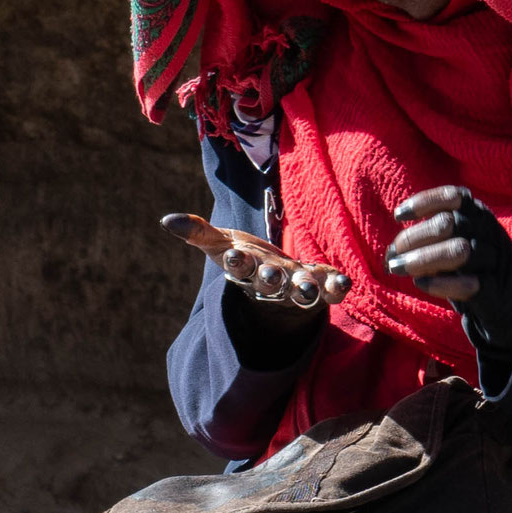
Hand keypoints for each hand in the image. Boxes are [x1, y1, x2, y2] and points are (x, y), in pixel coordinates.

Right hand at [162, 213, 350, 309]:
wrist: (277, 286)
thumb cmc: (247, 259)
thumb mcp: (221, 244)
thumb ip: (198, 232)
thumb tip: (167, 220)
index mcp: (246, 269)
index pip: (238, 266)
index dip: (236, 262)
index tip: (233, 255)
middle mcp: (270, 282)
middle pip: (268, 283)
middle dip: (270, 279)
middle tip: (271, 276)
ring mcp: (295, 287)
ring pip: (299, 292)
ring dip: (304, 290)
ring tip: (309, 290)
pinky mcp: (320, 286)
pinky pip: (329, 290)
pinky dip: (336, 287)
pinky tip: (344, 281)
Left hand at [385, 186, 511, 352]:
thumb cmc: (472, 265)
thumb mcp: (456, 241)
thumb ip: (430, 239)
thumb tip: (392, 251)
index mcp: (477, 213)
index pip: (453, 197)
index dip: (423, 202)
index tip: (398, 216)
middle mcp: (487, 230)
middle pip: (448, 224)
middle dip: (414, 238)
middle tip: (392, 256)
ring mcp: (492, 258)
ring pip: (458, 251)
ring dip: (423, 259)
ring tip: (398, 268)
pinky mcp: (493, 288)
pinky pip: (468, 283)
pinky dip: (440, 284)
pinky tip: (420, 284)